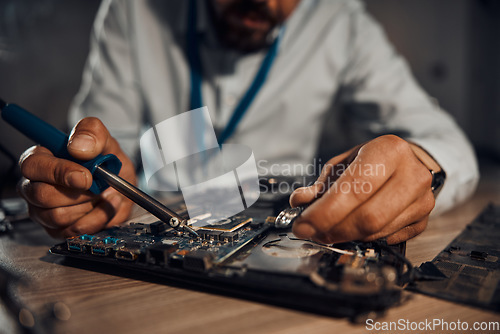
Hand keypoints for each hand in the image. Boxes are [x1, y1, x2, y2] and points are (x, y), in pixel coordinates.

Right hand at [18, 117, 135, 237]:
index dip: (57, 172)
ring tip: (102, 193)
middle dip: (77, 192)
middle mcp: (36, 186)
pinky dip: (97, 218)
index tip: (84, 176)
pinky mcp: (59, 229)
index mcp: (41, 159)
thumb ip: (92, 133)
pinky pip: (74, 231)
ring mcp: (44, 211)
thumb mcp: (105, 140)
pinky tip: (105, 205)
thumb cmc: (105, 161)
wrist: (122, 185)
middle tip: (97, 185)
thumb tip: (78, 146)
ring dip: (88, 205)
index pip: (32, 165)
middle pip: (42, 195)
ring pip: (57, 216)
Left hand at [290, 135, 434, 244]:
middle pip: (369, 216)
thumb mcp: (342, 164)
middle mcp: (412, 174)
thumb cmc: (371, 162)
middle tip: (312, 232)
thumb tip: (300, 202)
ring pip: (378, 231)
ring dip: (346, 236)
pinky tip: (352, 230)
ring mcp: (423, 200)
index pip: (355, 189)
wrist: (407, 163)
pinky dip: (365, 239)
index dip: (325, 212)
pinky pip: (389, 239)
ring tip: (327, 230)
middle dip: (334, 229)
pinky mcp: (424, 220)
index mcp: (389, 151)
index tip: (303, 225)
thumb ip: (320, 185)